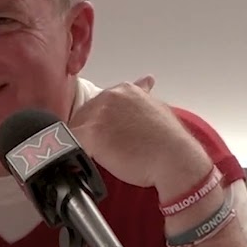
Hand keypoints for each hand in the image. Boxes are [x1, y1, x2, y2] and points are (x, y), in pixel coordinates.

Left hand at [68, 75, 211, 198]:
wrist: (175, 159)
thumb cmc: (169, 141)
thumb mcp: (158, 107)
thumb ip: (145, 95)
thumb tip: (146, 81)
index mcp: (125, 90)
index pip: (99, 104)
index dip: (99, 124)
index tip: (106, 138)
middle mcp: (110, 97)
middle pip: (84, 115)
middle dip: (88, 133)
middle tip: (99, 153)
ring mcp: (99, 115)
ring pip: (75, 129)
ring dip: (80, 145)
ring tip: (92, 160)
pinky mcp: (92, 135)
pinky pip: (70, 144)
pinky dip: (73, 156)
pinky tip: (82, 165)